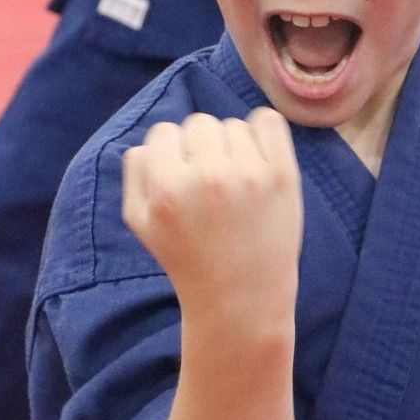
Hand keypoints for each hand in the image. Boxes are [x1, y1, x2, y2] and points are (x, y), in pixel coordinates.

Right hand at [123, 108, 302, 322]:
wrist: (241, 298)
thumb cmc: (187, 258)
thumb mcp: (140, 222)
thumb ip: (137, 173)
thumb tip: (152, 139)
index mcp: (167, 187)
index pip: (164, 131)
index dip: (172, 152)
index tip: (182, 177)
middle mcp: (208, 175)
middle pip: (199, 123)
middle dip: (201, 148)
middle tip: (210, 183)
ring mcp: (249, 173)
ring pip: (233, 125)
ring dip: (232, 146)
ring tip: (235, 183)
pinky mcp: (282, 175)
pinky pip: (268, 121)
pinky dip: (262, 132)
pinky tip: (257, 160)